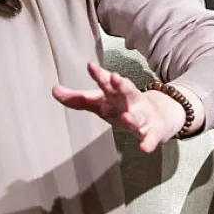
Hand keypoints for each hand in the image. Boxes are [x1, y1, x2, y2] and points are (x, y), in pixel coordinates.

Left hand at [52, 63, 186, 153]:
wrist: (159, 116)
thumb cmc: (123, 107)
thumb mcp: (100, 102)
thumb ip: (78, 98)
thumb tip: (54, 90)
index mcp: (115, 94)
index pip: (106, 82)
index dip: (99, 75)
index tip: (90, 66)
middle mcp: (129, 101)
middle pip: (125, 91)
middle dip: (120, 85)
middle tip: (114, 78)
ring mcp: (142, 116)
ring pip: (138, 115)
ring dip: (133, 116)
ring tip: (127, 116)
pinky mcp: (152, 132)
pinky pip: (151, 138)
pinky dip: (148, 142)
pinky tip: (144, 147)